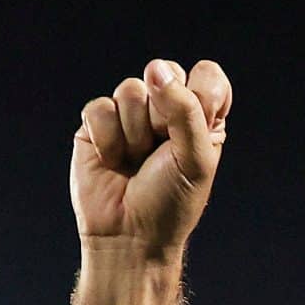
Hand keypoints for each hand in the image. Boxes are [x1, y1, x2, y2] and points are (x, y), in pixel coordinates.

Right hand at [71, 59, 231, 256]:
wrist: (129, 235)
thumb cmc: (171, 203)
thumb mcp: (195, 159)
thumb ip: (186, 111)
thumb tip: (157, 69)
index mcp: (201, 119)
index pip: (207, 76)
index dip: (201, 93)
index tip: (200, 123)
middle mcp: (167, 111)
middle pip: (165, 74)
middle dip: (163, 117)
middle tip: (161, 152)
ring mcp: (130, 116)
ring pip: (130, 89)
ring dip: (135, 133)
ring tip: (136, 161)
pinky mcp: (97, 124)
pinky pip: (99, 107)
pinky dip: (108, 139)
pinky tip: (112, 161)